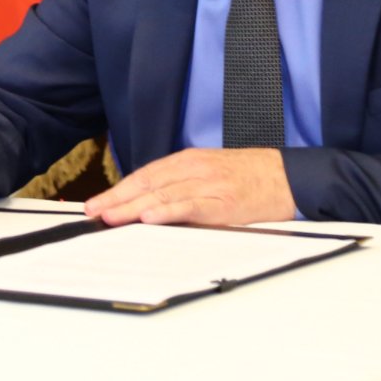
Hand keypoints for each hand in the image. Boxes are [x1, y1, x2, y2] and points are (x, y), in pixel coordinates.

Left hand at [83, 147, 294, 225]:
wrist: (288, 177)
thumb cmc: (249, 178)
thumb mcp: (211, 173)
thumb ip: (182, 185)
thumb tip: (148, 205)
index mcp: (189, 162)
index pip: (145, 176)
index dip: (119, 190)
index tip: (97, 203)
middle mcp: (194, 169)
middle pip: (148, 184)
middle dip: (117, 199)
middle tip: (92, 211)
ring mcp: (209, 185)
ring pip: (163, 195)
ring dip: (133, 207)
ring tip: (110, 216)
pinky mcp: (224, 203)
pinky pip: (190, 207)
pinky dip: (167, 212)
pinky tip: (149, 218)